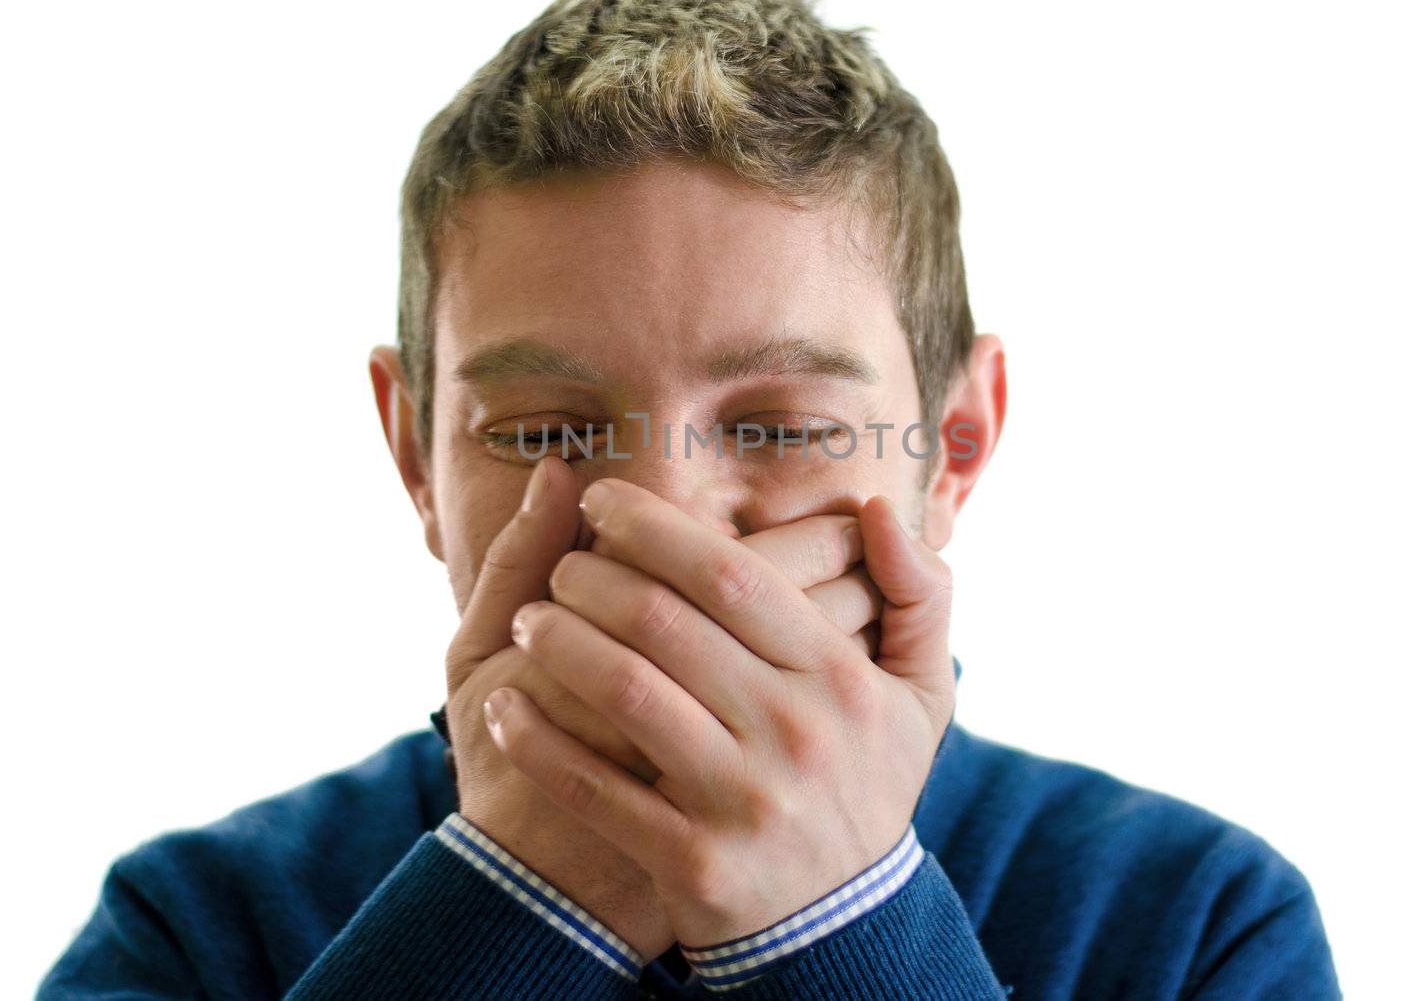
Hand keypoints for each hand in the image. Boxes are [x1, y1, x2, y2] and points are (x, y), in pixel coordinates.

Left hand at [485, 477, 956, 948]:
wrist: (846, 927)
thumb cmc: (868, 782)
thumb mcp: (922, 692)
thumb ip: (921, 594)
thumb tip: (883, 508)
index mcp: (841, 679)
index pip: (734, 575)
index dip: (654, 526)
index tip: (600, 498)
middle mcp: (795, 733)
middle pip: (664, 622)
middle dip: (590, 578)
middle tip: (560, 568)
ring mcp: (742, 801)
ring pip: (624, 690)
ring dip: (558, 642)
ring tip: (528, 622)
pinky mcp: (691, 862)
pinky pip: (592, 787)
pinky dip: (536, 740)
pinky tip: (504, 707)